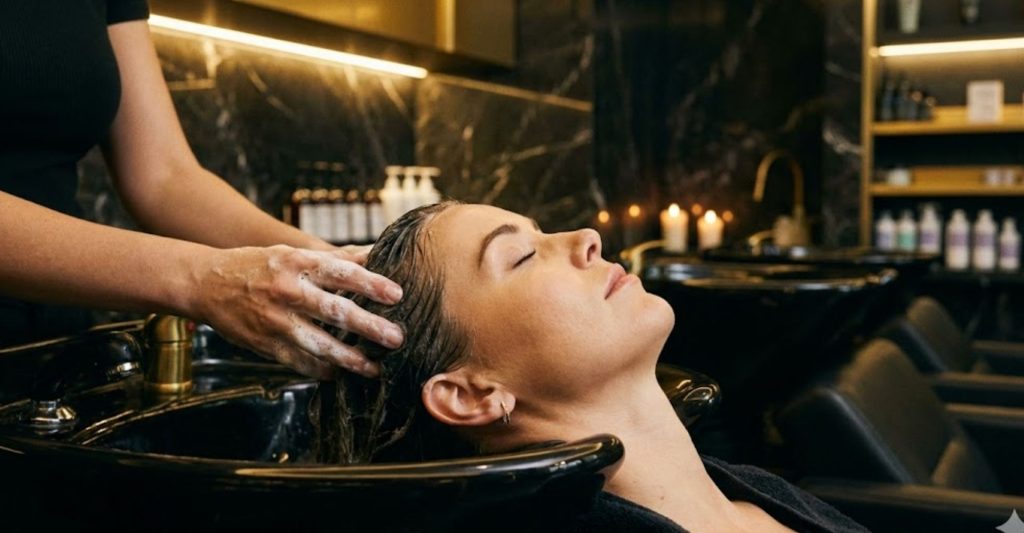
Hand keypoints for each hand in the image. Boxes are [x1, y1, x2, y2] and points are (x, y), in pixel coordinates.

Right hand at [188, 245, 402, 378]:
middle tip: (396, 337)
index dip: (371, 284)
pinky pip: (300, 362)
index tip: (396, 294)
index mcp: (296, 263)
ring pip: (320, 344)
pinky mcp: (266, 345)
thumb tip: (374, 254)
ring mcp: (276, 321)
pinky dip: (322, 370)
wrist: (206, 284)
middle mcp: (287, 291)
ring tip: (375, 367)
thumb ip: (334, 258)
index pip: (341, 273)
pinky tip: (341, 374)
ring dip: (351, 359)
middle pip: (336, 311)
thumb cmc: (258, 265)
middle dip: (369, 327)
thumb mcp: (293, 253)